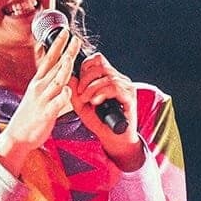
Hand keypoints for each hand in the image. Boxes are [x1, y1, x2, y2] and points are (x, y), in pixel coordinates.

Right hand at [0, 28, 82, 175]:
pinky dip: (64, 95)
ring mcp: (42, 99)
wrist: (17, 136)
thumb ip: (49, 84)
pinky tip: (69, 90)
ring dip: (65, 68)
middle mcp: (40, 87)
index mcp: (38, 82)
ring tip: (71, 57)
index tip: (64, 32)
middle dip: (66, 51)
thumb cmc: (30, 117)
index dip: (57, 45)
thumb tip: (60, 73)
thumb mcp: (38, 96)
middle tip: (75, 38)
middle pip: (55, 66)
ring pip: (57, 80)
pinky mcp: (46, 113)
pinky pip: (57, 102)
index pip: (49, 59)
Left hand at [72, 52, 143, 170]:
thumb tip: (70, 77)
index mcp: (110, 77)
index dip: (85, 66)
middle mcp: (120, 79)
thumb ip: (74, 92)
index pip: (97, 60)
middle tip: (80, 93)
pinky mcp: (130, 97)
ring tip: (86, 100)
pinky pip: (115, 87)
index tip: (78, 82)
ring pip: (107, 77)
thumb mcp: (81, 106)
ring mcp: (127, 87)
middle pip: (101, 65)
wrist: (114, 140)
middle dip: (85, 78)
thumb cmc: (99, 122)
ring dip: (92, 88)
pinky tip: (95, 102)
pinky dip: (102, 93)